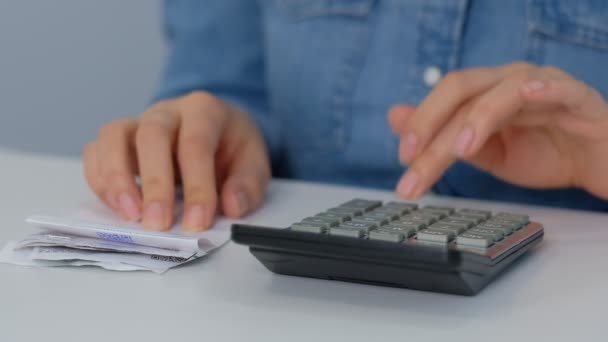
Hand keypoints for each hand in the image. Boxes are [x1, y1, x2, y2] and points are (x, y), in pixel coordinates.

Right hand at [83, 91, 270, 230]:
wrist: (217, 130)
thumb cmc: (232, 148)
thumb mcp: (254, 163)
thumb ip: (248, 185)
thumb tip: (232, 206)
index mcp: (205, 110)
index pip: (196, 144)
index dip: (196, 186)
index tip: (198, 222)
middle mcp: (168, 111)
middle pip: (151, 136)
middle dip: (154, 183)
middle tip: (159, 223)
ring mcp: (138, 122)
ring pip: (113, 136)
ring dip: (116, 178)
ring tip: (129, 215)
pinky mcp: (119, 139)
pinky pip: (96, 150)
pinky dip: (100, 179)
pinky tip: (118, 207)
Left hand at [388, 63, 607, 200]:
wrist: (598, 163)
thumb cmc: (544, 152)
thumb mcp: (487, 154)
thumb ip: (446, 139)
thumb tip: (397, 118)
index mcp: (485, 94)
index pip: (444, 102)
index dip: (420, 126)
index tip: (402, 161)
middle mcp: (508, 82)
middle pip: (462, 88)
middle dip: (431, 121)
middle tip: (412, 157)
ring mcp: (543, 85)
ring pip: (502, 91)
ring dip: (478, 117)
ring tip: (460, 149)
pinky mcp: (577, 98)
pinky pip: (559, 88)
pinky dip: (543, 89)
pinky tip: (527, 96)